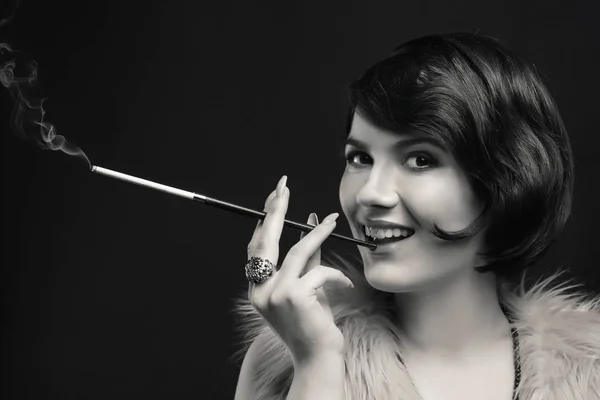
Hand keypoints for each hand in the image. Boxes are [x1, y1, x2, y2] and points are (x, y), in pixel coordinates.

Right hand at [246, 176, 353, 364]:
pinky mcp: (294, 297)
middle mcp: (260, 290)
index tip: (276, 197)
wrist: (319, 358)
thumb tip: (311, 221)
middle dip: (275, 210)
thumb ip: (307, 258)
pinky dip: (335, 274)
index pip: (258, 246)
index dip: (267, 219)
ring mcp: (274, 294)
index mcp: (257, 288)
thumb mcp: (307, 287)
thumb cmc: (313, 323)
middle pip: (265, 240)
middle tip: (283, 186)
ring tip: (332, 221)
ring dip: (316, 234)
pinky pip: (318, 272)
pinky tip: (347, 283)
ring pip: (296, 252)